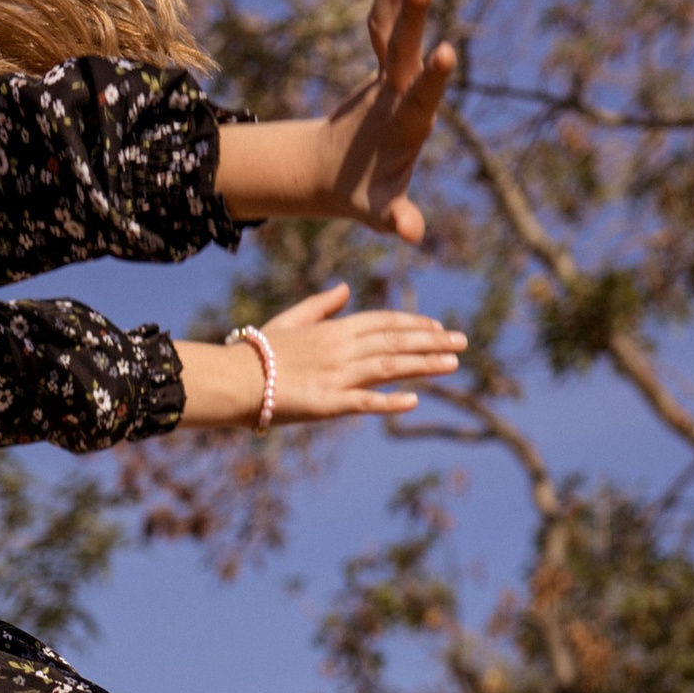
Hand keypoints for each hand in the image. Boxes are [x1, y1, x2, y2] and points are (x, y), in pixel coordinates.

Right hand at [176, 285, 469, 428]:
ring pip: (389, 366)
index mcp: (333, 329)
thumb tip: (345, 289)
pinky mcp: (327, 404)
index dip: (413, 323)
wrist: (231, 380)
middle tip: (463, 343)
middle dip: (432, 341)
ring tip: (453, 365)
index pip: (383, 321)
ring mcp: (336, 376)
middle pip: (395, 341)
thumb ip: (321, 305)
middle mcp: (341, 348)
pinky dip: (391, 401)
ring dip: (424, 365)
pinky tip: (415, 399)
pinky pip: (365, 402)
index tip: (438, 327)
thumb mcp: (290, 321)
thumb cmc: (255, 352)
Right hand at [211, 0, 459, 236]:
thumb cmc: (366, 196)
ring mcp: (399, 76)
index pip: (424, 96)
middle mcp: (410, 94)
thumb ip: (396, 216)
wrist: (348, 177)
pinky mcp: (385, 67)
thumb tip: (413, 235)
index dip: (434, 76)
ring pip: (398, 29)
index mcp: (411, 125)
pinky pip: (381, 26)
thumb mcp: (378, 208)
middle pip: (411, 51)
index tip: (447, 51)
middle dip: (415, 19)